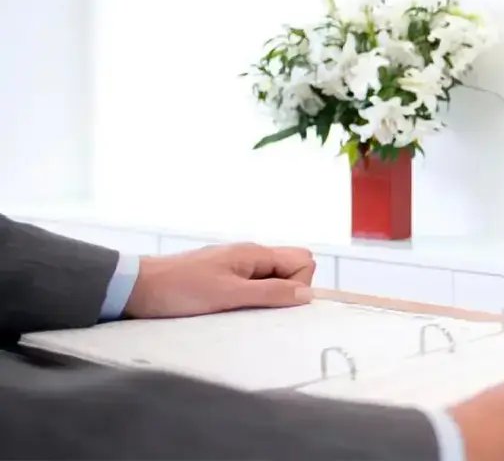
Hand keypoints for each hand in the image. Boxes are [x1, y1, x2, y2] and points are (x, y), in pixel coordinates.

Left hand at [124, 243, 315, 318]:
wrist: (134, 287)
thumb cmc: (179, 289)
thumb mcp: (228, 295)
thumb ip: (269, 293)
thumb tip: (307, 294)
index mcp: (255, 253)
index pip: (303, 261)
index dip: (298, 285)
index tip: (274, 304)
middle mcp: (250, 255)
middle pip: (291, 267)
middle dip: (287, 290)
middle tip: (258, 308)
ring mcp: (236, 265)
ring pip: (272, 279)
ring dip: (266, 297)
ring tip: (239, 311)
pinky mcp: (222, 277)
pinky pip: (252, 285)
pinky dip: (249, 299)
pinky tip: (229, 310)